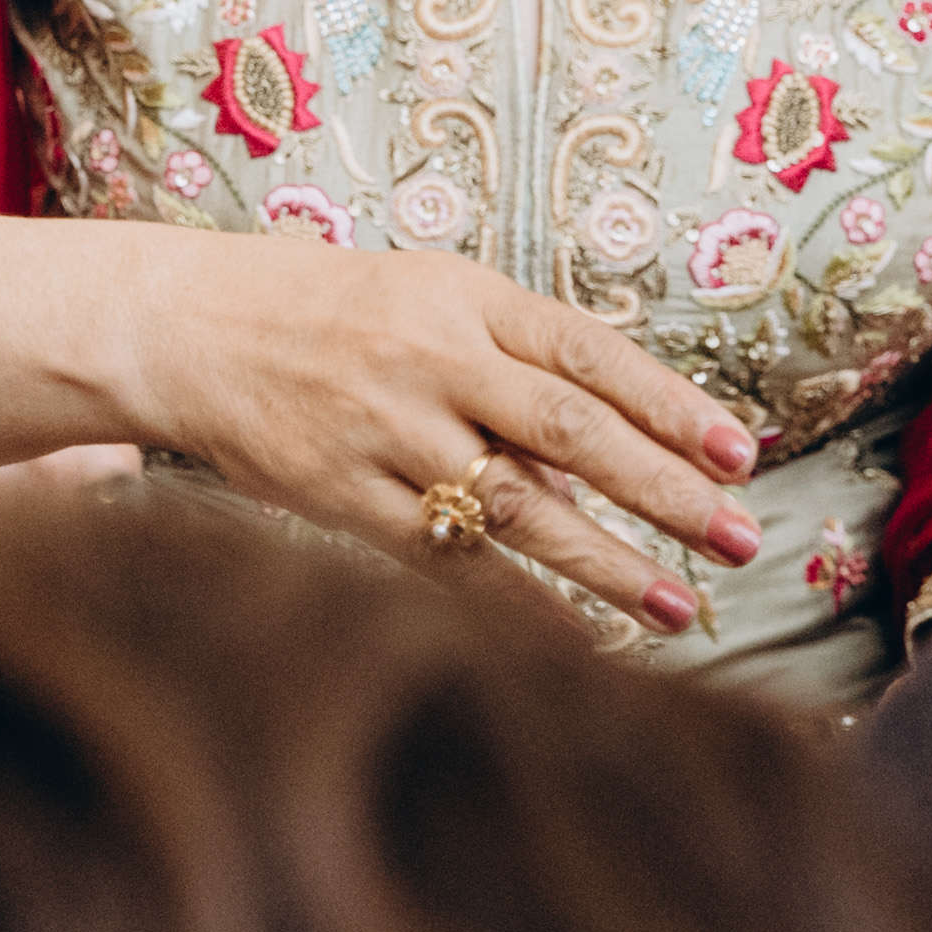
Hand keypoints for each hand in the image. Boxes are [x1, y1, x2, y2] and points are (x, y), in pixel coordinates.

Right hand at [112, 233, 764, 631]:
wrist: (192, 328)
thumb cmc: (329, 313)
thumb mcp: (427, 299)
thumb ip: (514, 364)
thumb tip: (620, 454)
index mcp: (467, 298)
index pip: (590, 353)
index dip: (670, 404)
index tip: (739, 454)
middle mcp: (435, 359)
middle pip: (571, 430)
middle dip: (663, 490)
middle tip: (738, 538)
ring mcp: (390, 430)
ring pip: (518, 505)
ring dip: (606, 562)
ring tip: (679, 606)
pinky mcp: (347, 495)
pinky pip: (450, 558)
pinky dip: (522, 599)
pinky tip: (581, 633)